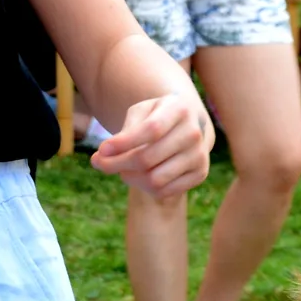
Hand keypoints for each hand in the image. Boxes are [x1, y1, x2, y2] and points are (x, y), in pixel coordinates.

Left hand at [90, 89, 213, 198]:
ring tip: (122, 169)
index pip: (150, 130)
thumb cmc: (156, 117)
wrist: (187, 126)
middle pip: (147, 158)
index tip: (101, 150)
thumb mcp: (141, 113)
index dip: (123, 143)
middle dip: (117, 164)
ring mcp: (199, 155)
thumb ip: (123, 132)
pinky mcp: (200, 173)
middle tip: (101, 163)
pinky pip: (165, 191)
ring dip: (130, 178)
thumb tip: (100, 157)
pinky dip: (145, 188)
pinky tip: (139, 176)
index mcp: (179, 109)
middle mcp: (194, 132)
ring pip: (155, 179)